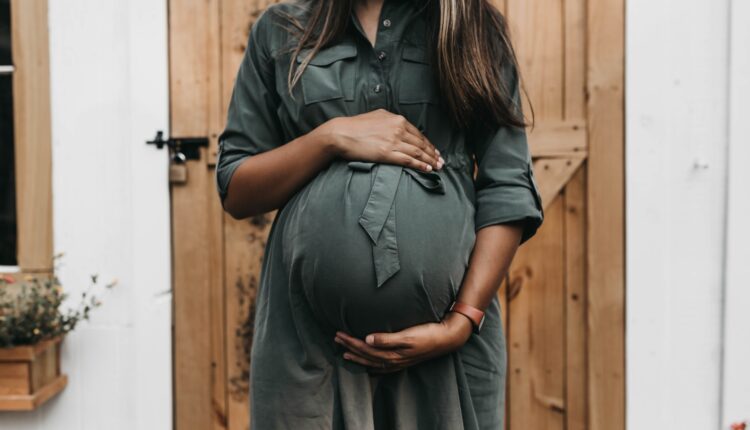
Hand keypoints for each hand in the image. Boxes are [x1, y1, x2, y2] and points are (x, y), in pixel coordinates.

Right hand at [319, 109, 444, 171]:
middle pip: (421, 143)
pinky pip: (408, 160)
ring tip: (438, 167)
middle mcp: (398, 128)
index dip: (428, 144)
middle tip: (441, 161)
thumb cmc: (355, 126)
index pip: (418, 133)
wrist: (340, 133)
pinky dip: (420, 165)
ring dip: (430, 160)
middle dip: (433, 153)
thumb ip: (390, 120)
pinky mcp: (387, 153)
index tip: (434, 151)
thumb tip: (397, 123)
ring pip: (417, 152)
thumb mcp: (376, 116)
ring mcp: (393, 141)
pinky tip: (427, 169)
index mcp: (396, 119)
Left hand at [334, 312, 472, 373]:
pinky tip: (369, 368)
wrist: (447, 338)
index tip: (338, 334)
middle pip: (366, 355)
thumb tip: (367, 339)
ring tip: (345, 353)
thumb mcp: (407, 334)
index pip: (365, 348)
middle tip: (336, 339)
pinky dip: (373, 367)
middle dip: (350, 347)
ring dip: (358, 357)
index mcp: (392, 353)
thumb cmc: (427, 333)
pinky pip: (383, 367)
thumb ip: (387, 338)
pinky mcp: (405, 360)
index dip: (351, 342)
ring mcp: (399, 362)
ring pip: (373, 362)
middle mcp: (394, 360)